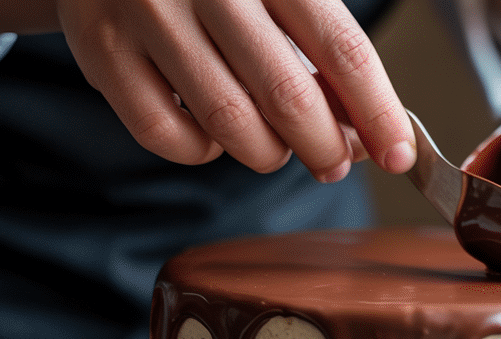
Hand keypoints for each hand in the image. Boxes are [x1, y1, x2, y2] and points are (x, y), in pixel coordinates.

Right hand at [56, 0, 415, 177]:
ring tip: (273, 142)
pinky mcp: (101, 50)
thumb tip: (365, 129)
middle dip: (325, 148)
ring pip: (231, 125)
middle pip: (289, 98)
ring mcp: (147, 15)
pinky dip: (202, 151)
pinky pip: (166, 136)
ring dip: (267, 153)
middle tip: (334, 161)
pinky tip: (213, 132)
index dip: (379, 112)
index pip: (343, 48)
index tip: (398, 153)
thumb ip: (324, 44)